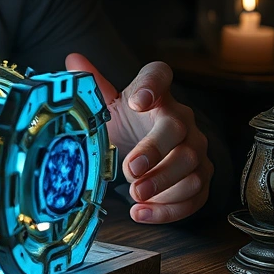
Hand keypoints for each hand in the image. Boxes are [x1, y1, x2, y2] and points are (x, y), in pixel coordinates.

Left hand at [65, 54, 212, 223]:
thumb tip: (72, 60)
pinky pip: (196, 196)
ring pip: (192, 169)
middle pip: (178, 132)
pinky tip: (142, 213)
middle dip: (155, 153)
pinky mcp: (200, 178)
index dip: (151, 85)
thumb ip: (92, 86)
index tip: (136, 100)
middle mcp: (182, 119)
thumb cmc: (130, 123)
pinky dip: (170, 210)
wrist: (151, 148)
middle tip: (130, 171)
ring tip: (134, 196)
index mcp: (157, 96)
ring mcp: (196, 150)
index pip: (159, 76)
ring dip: (163, 186)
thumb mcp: (109, 106)